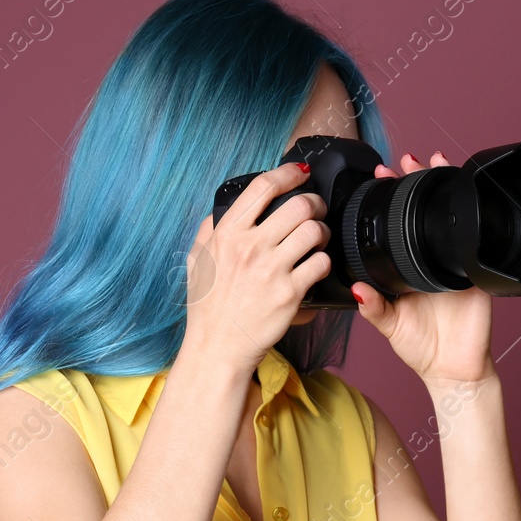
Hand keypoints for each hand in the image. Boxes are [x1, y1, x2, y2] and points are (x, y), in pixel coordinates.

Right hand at [181, 161, 330, 375]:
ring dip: (323, 231)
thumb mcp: (196, 261)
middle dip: (314, 203)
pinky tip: (317, 265)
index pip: (263, 187)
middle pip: (299, 205)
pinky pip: (320, 263)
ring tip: (319, 238)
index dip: (288, 173)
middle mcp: (250, 247)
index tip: (300, 173)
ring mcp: (272, 269)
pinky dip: (324, 261)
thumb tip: (223, 210)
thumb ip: (209, 230)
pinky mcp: (291, 293)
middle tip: (316, 210)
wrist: (217, 348)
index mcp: (227, 234)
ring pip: (314, 231)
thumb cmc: (207, 308)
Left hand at [350, 151, 496, 385]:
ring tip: (436, 160)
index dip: (389, 199)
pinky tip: (466, 194)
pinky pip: (476, 237)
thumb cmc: (421, 348)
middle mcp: (428, 259)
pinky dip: (472, 215)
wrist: (454, 369)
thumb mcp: (390, 327)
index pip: (395, 224)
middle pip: (423, 211)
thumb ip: (373, 309)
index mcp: (406, 267)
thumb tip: (355, 291)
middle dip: (417, 181)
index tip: (379, 176)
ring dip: (445, 186)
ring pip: (449, 216)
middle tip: (405, 161)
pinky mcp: (476, 270)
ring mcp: (454, 261)